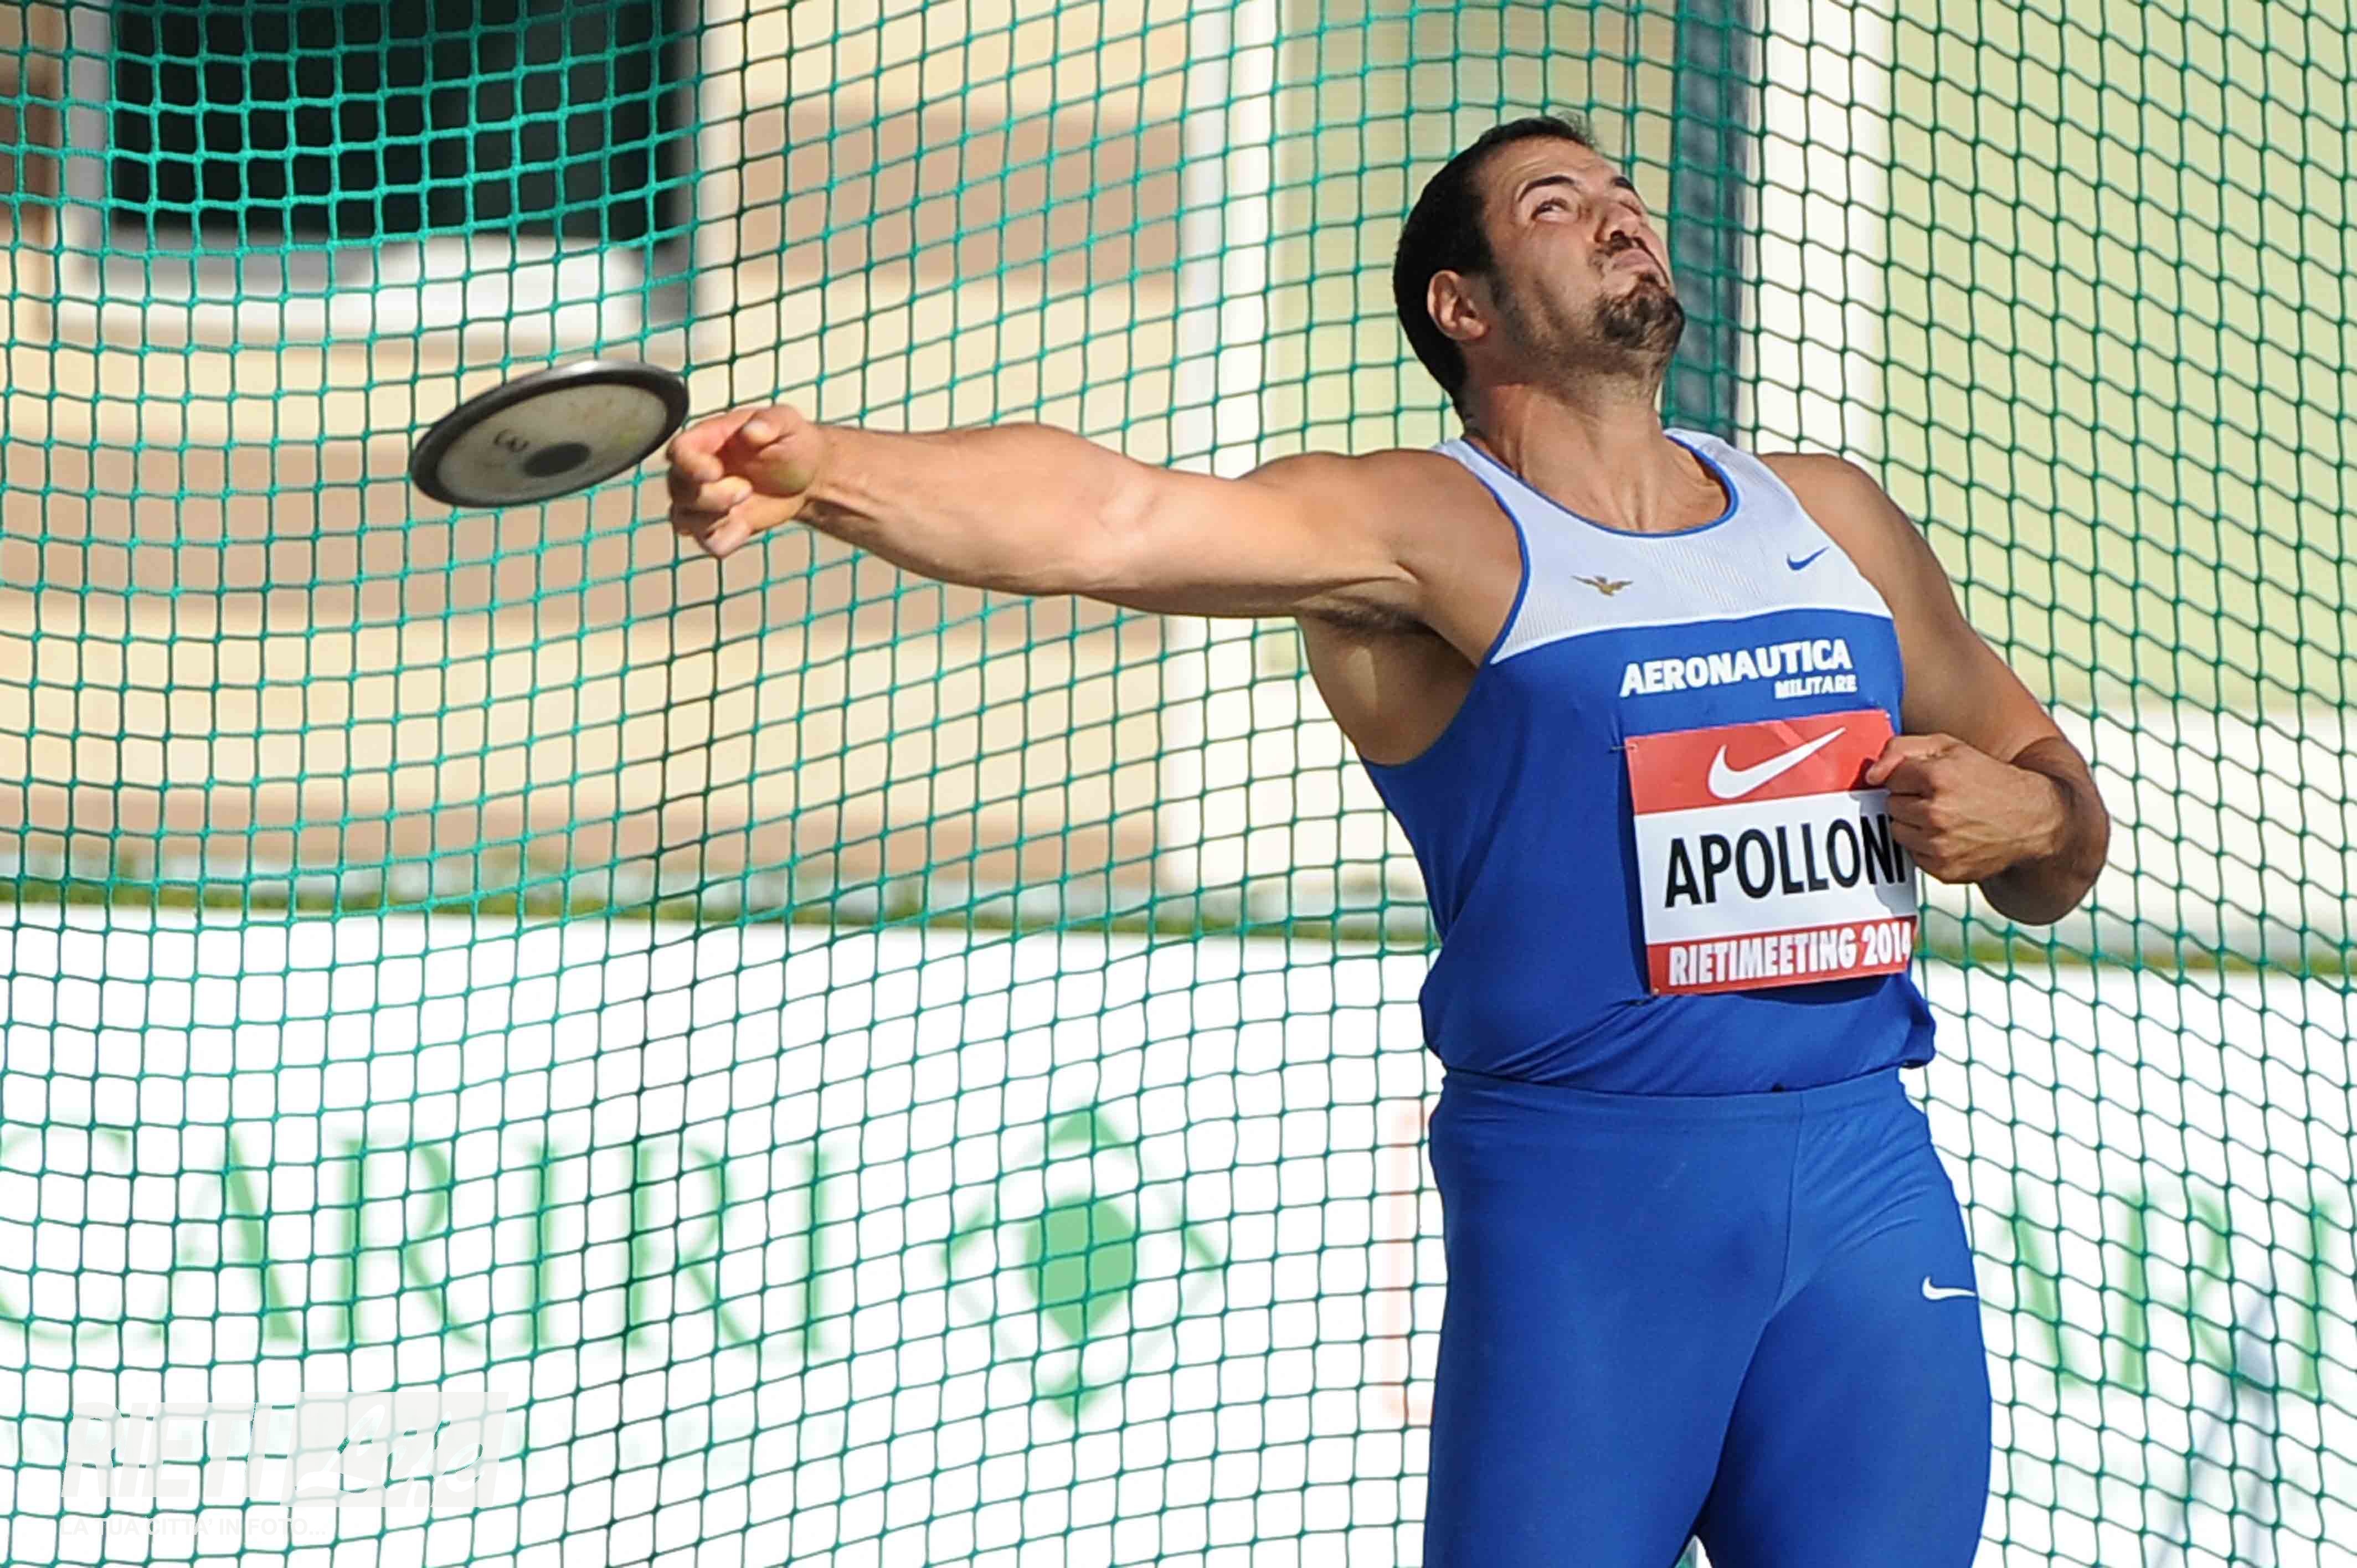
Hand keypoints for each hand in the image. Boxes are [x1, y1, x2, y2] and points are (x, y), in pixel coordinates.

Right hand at [665, 404, 830, 558]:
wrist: (806, 476)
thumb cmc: (790, 442)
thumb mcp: (787, 423)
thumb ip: (770, 422)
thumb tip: (752, 431)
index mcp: (706, 440)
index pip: (678, 452)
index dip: (690, 466)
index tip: (716, 472)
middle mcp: (697, 472)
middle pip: (678, 490)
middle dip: (710, 497)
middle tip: (746, 490)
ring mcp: (705, 502)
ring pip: (684, 520)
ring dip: (713, 520)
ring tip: (746, 502)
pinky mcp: (719, 527)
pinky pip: (708, 542)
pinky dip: (724, 540)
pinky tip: (746, 527)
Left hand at [1863, 733, 2066, 884]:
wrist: (2033, 820)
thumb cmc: (1987, 778)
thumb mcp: (1949, 747)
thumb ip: (1901, 749)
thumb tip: (1871, 775)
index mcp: (1937, 777)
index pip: (1890, 777)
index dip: (1909, 776)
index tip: (1931, 778)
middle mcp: (1936, 812)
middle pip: (1891, 805)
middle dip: (1910, 799)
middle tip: (1941, 797)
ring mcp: (1940, 844)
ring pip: (1897, 831)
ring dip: (1913, 824)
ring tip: (1945, 816)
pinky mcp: (1944, 869)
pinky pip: (1912, 855)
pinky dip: (1925, 846)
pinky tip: (1951, 836)